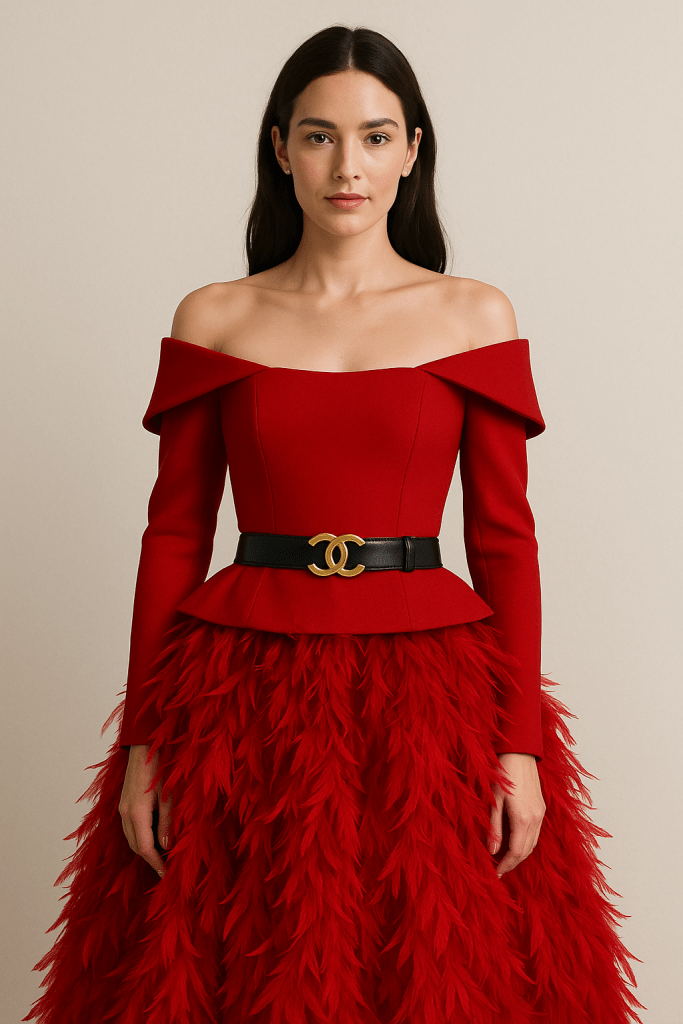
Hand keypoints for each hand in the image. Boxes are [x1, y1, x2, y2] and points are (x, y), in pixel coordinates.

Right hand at [118, 744, 172, 877]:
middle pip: (135, 846)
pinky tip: (154, 837)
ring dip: (144, 848)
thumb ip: (166, 823)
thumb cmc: (159, 769)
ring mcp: (122, 809)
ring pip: (131, 838)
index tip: (165, 874)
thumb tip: (166, 847)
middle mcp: (125, 814)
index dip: (155, 863)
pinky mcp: (123, 804)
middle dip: (150, 859)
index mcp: (137, 813)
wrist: (143, 748)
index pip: (144, 847)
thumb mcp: (168, 797)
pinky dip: (140, 837)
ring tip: (162, 856)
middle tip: (166, 868)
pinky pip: (130, 828)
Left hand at [489, 752, 545, 878]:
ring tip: (505, 859)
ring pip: (533, 843)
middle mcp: (536, 819)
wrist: (520, 753)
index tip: (496, 874)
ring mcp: (541, 813)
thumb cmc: (502, 774)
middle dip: (513, 863)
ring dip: (520, 853)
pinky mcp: (542, 807)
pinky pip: (536, 832)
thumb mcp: (494, 801)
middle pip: (527, 851)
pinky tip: (515, 842)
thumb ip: (494, 828)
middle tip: (499, 870)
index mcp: (523, 819)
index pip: (516, 852)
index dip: (506, 866)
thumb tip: (492, 852)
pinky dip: (526, 842)